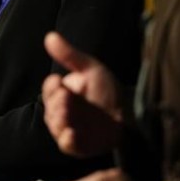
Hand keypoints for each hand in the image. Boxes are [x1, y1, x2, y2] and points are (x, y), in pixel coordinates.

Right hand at [42, 31, 123, 156]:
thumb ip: (69, 55)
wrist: (130, 113)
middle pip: (51, 108)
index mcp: (63, 93)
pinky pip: (68, 145)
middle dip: (55, 103)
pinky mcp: (79, 145)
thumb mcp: (90, 69)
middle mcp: (62, 112)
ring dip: (59, 119)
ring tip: (66, 112)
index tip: (58, 82)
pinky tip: (71, 133)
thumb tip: (49, 35)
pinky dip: (67, 140)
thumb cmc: (108, 90)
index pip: (50, 90)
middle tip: (64, 98)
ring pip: (56, 126)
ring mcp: (70, 129)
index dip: (51, 87)